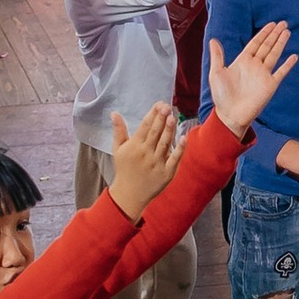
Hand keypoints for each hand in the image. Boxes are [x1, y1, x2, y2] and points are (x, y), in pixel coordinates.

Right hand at [105, 101, 182, 218]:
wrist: (129, 194)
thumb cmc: (124, 169)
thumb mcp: (118, 149)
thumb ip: (119, 130)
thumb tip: (114, 113)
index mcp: (134, 146)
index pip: (145, 127)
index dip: (152, 114)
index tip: (159, 104)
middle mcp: (145, 154)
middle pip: (155, 133)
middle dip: (161, 119)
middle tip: (167, 106)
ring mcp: (156, 163)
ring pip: (164, 143)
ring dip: (169, 130)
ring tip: (173, 117)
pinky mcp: (166, 173)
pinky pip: (174, 159)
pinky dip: (179, 149)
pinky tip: (184, 138)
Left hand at [204, 20, 294, 136]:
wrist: (230, 115)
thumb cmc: (222, 96)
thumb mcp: (217, 73)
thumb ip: (218, 56)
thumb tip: (213, 40)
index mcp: (242, 61)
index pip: (256, 43)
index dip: (263, 33)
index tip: (271, 24)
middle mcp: (254, 66)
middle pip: (267, 46)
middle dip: (275, 34)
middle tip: (283, 23)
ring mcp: (263, 75)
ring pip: (274, 55)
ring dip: (281, 43)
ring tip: (287, 32)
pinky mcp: (270, 85)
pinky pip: (281, 72)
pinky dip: (288, 65)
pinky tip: (294, 56)